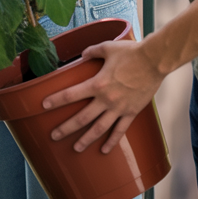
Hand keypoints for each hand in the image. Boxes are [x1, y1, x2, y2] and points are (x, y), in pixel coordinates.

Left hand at [42, 39, 162, 152]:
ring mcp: (119, 108)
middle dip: (66, 128)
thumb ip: (92, 51)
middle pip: (82, 118)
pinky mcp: (132, 112)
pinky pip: (120, 130)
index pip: (71, 94)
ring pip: (99, 129)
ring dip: (86, 140)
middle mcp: (106, 100)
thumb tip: (82, 54)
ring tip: (76, 148)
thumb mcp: (107, 48)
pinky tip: (104, 150)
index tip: (43, 105)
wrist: (154, 61)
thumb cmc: (131, 52)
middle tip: (54, 136)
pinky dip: (112, 141)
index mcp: (97, 84)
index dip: (56, 100)